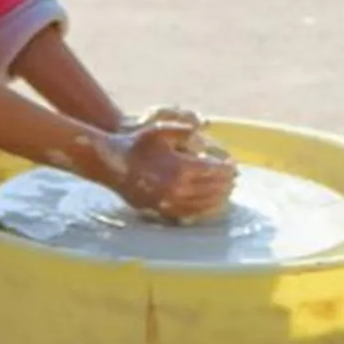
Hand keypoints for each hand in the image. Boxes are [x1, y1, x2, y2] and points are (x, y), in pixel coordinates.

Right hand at [104, 116, 235, 221]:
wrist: (109, 163)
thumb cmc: (135, 143)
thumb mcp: (160, 129)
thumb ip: (185, 128)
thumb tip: (205, 128)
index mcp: (180, 167)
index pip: (213, 171)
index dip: (227, 169)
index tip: (233, 165)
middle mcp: (176, 188)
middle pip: (212, 190)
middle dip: (226, 185)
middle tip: (234, 180)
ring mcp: (167, 202)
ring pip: (202, 205)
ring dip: (218, 199)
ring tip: (227, 193)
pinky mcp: (159, 211)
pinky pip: (188, 215)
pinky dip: (202, 211)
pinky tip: (208, 206)